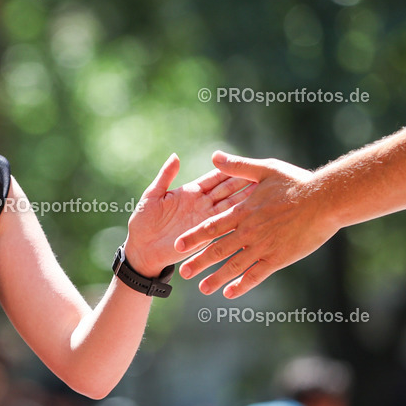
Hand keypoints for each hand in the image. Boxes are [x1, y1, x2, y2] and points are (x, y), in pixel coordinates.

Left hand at [124, 154, 253, 278]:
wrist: (141, 249)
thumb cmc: (143, 221)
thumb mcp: (151, 196)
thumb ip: (165, 176)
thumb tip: (175, 156)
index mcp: (191, 191)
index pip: (214, 178)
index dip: (229, 169)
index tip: (245, 161)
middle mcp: (202, 204)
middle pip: (228, 190)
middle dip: (244, 183)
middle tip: (264, 175)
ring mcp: (206, 220)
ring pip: (231, 208)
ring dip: (246, 201)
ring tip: (264, 194)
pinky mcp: (207, 236)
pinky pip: (225, 228)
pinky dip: (238, 222)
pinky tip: (253, 217)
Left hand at [174, 151, 338, 297]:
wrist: (325, 200)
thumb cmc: (296, 182)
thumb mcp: (265, 169)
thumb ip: (238, 166)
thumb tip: (214, 156)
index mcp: (243, 211)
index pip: (211, 227)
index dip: (193, 237)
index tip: (178, 245)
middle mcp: (249, 231)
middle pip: (217, 250)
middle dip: (198, 262)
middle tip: (182, 273)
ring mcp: (263, 247)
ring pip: (234, 266)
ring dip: (216, 278)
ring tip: (203, 288)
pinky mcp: (279, 258)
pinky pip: (256, 275)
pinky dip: (242, 285)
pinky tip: (231, 293)